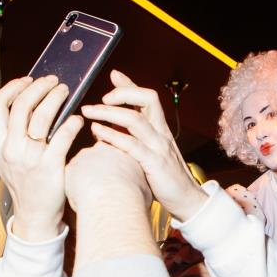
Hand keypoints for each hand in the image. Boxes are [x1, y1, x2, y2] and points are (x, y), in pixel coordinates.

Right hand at [0, 76, 84, 241]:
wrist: (34, 215)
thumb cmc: (26, 183)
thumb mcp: (8, 159)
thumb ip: (12, 134)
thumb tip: (29, 103)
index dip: (13, 87)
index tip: (28, 80)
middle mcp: (10, 148)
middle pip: (21, 105)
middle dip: (39, 87)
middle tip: (54, 81)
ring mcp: (30, 157)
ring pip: (41, 116)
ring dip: (55, 98)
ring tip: (66, 91)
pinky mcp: (50, 165)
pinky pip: (63, 135)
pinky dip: (72, 122)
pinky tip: (77, 118)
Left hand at [81, 70, 207, 220]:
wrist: (187, 200)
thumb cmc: (165, 178)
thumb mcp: (153, 153)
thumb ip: (138, 139)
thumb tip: (117, 129)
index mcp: (160, 128)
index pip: (147, 97)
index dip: (130, 85)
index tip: (113, 76)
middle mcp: (161, 133)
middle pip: (147, 99)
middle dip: (121, 93)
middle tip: (99, 99)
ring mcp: (158, 147)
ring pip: (135, 120)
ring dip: (109, 113)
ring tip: (89, 112)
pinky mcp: (154, 163)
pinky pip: (132, 145)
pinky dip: (113, 136)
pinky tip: (97, 133)